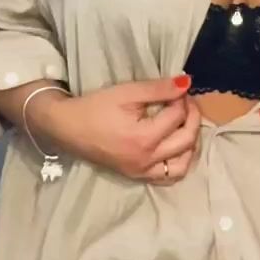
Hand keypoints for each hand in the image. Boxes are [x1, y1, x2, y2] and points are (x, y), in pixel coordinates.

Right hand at [28, 75, 199, 183]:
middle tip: (187, 102)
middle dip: (193, 118)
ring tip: (186, 125)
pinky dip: (178, 162)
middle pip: (186, 141)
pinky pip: (167, 177)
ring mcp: (142, 171)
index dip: (182, 99)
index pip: (177, 117)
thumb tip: (187, 82)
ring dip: (191, 145)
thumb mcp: (126, 92)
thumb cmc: (94, 107)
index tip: (180, 88)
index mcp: (144, 139)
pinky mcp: (136, 176)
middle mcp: (146, 160)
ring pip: (182, 166)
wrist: (66, 128)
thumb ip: (159, 89)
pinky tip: (176, 147)